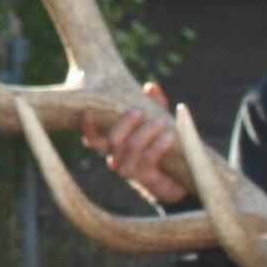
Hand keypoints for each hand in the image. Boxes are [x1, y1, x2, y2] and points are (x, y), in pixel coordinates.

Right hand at [79, 82, 190, 205]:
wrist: (178, 180)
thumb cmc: (163, 147)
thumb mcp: (157, 123)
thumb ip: (154, 105)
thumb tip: (150, 87)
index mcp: (115, 146)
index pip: (95, 139)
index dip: (88, 128)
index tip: (88, 114)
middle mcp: (118, 159)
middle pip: (113, 140)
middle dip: (125, 123)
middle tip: (139, 111)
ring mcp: (130, 170)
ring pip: (131, 147)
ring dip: (147, 131)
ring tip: (161, 121)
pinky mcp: (146, 178)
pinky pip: (148, 158)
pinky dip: (159, 145)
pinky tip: (170, 137)